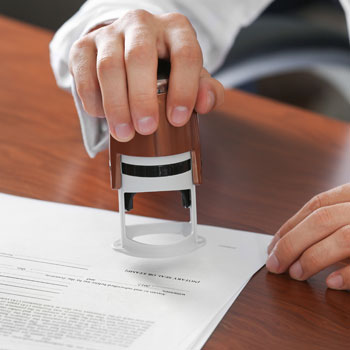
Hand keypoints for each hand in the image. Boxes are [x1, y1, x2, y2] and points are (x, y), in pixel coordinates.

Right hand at [69, 10, 223, 141]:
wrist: (127, 50)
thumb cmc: (165, 68)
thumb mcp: (190, 76)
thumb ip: (204, 89)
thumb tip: (206, 103)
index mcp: (175, 29)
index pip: (185, 54)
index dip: (183, 89)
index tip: (177, 120)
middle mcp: (142, 24)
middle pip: (140, 57)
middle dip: (143, 98)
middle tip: (146, 129)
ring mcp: (110, 33)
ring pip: (109, 66)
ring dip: (116, 104)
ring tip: (124, 133)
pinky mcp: (84, 46)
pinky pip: (84, 74)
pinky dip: (93, 99)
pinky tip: (103, 115)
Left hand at [266, 183, 349, 290]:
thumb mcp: (348, 217)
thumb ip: (327, 225)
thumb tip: (286, 244)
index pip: (316, 205)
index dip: (290, 226)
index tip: (272, 247)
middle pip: (321, 220)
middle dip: (292, 243)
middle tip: (275, 265)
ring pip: (342, 238)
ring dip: (313, 258)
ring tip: (296, 274)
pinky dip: (347, 274)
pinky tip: (330, 283)